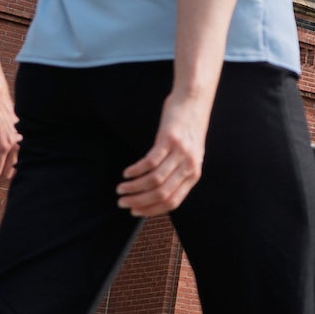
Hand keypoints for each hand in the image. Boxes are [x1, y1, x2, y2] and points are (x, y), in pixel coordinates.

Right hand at [0, 86, 19, 188]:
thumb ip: (4, 139)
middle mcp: (22, 147)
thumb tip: (0, 148)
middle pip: (11, 175)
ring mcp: (13, 147)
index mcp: (22, 144)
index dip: (4, 177)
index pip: (17, 168)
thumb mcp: (2, 129)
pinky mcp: (2, 147)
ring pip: (3, 175)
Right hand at [119, 90, 209, 216]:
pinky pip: (150, 162)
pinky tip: (127, 172)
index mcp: (194, 174)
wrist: (194, 102)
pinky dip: (135, 170)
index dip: (151, 210)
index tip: (135, 212)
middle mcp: (189, 166)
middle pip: (161, 194)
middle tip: (122, 202)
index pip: (172, 202)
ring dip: (134, 187)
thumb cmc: (188, 130)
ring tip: (121, 188)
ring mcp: (180, 153)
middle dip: (138, 202)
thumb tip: (156, 193)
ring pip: (154, 180)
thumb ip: (178, 173)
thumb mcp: (190, 156)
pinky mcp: (169, 139)